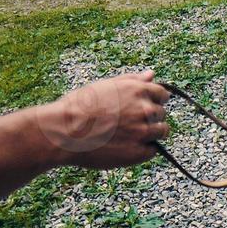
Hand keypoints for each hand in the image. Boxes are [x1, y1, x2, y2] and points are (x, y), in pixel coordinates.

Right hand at [36, 70, 169, 168]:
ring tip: (129, 135)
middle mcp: (144, 110)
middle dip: (150, 117)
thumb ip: (132, 80)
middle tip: (128, 122)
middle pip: (161, 114)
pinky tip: (125, 147)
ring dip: (151, 133)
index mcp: (138, 90)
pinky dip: (143, 150)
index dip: (154, 100)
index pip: (162, 94)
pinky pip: (151, 151)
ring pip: (161, 132)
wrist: (63, 131)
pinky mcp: (138, 152)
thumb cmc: (79, 106)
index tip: (144, 106)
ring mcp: (143, 132)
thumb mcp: (105, 86)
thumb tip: (151, 75)